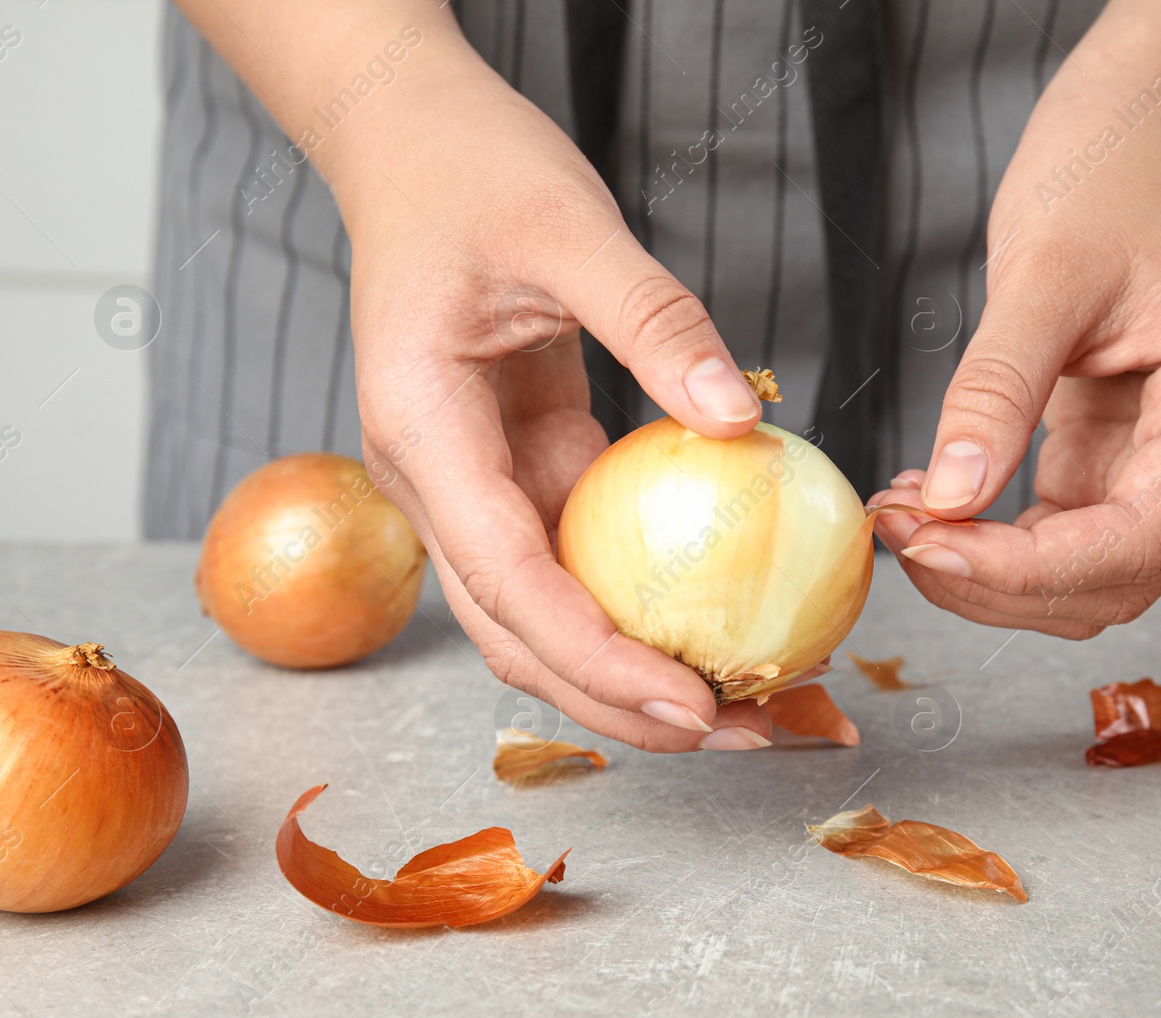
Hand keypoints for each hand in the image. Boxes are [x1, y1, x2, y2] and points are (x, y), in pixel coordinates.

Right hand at [340, 43, 773, 750]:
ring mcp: (475, 484)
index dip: (596, 660)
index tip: (691, 706)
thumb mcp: (569, 228)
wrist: (409, 144)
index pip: (508, 581)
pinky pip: (585, 556)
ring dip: (639, 668)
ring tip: (751, 699)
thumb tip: (741, 417)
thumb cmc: (470, 172)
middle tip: (746, 731)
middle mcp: (436, 483)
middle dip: (624, 704)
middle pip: (521, 636)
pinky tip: (727, 615)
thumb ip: (653, 320)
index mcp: (423, 435)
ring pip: (551, 614)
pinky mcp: (522, 468)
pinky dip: (650, 599)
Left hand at [873, 75, 1160, 637]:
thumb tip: (950, 500)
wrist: (1136, 137)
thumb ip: (997, 392)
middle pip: (1118, 576)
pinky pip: (1067, 532)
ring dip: (994, 570)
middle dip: (1000, 578)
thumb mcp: (1041, 276)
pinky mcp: (1132, 457)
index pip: (1139, 540)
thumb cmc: (1110, 176)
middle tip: (899, 536)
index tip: (927, 544)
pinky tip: (933, 501)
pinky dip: (997, 537)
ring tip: (905, 517)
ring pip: (1092, 573)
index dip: (1028, 568)